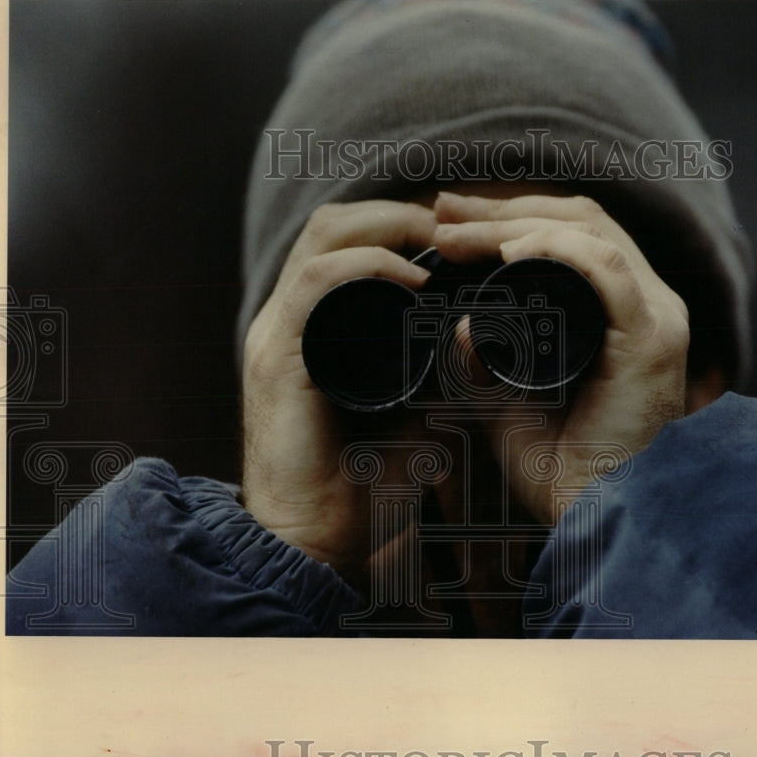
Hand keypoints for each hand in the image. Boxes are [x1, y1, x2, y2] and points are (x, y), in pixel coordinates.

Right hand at [241, 200, 435, 578]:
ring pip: (325, 238)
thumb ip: (432, 373)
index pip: (346, 240)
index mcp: (311, 326)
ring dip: (388, 226)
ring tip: (440, 242)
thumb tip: (478, 340)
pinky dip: (369, 266)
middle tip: (455, 228)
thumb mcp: (409, 411)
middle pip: (334, 224)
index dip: (399, 221)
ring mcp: (277, 334)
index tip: (457, 233)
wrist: (315, 544)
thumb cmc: (362, 484)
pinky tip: (415, 279)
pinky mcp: (278, 360)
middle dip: (399, 212)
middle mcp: (288, 319)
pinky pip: (316, 284)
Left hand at [432, 191, 689, 524]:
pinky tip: (505, 250)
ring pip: (589, 232)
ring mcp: (657, 316)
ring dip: (515, 222)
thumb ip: (487, 369)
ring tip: (456, 230)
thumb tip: (460, 327)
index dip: (512, 217)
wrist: (599, 523)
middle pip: (579, 220)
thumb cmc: (564, 473)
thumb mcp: (511, 408)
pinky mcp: (652, 338)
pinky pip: (605, 269)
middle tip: (443, 209)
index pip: (572, 235)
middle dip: (505, 208)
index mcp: (624, 313)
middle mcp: (649, 304)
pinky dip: (554, 248)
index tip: (450, 220)